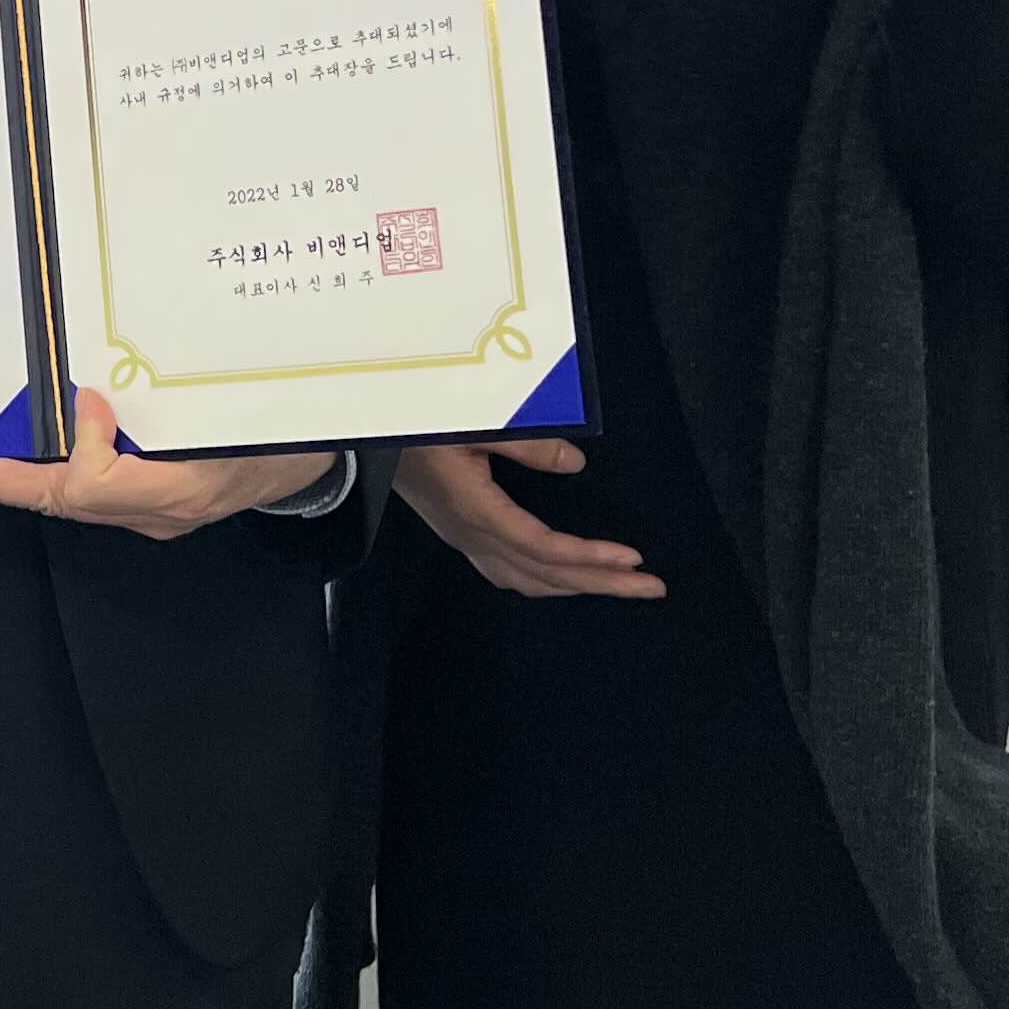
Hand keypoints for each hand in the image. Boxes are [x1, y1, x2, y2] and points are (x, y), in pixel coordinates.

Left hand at [0, 391, 336, 541]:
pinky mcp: (152, 497)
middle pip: (60, 500)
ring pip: (68, 497)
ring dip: (16, 479)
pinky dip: (53, 468)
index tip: (86, 398)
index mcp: (176, 492)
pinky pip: (89, 489)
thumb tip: (91, 404)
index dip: (75, 446)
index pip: (94, 487)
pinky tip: (26, 449)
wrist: (316, 466)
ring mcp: (152, 508)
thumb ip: (162, 422)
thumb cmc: (279, 440)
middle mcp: (155, 509)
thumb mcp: (231, 430)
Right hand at [392, 439, 662, 599]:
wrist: (357, 434)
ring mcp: (461, 538)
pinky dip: (544, 579)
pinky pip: (506, 572)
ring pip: (526, 580)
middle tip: (651, 587)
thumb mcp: (472, 421)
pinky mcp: (458, 532)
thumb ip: (525, 443)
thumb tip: (575, 464)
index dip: (590, 558)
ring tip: (618, 584)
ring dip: (575, 586)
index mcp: (475, 509)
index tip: (633, 559)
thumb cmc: (414, 421)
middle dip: (601, 583)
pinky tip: (562, 576)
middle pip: (545, 574)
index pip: (543, 547)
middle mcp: (470, 534)